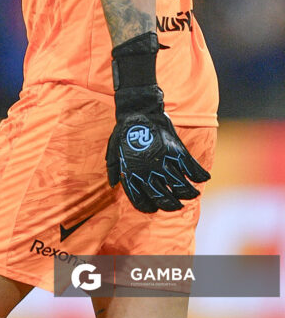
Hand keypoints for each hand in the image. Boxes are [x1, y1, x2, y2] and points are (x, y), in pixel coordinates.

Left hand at [106, 85, 210, 213]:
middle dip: (173, 205)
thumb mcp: (114, 151)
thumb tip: (114, 184)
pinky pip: (192, 169)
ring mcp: (163, 162)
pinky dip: (200, 175)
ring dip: (189, 192)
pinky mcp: (176, 150)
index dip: (150, 207)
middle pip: (164, 199)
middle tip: (178, 204)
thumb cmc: (124, 131)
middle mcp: (148, 172)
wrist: (138, 110)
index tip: (156, 207)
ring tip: (192, 192)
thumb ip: (115, 169)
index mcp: (132, 174)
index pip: (141, 201)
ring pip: (181, 187)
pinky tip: (202, 177)